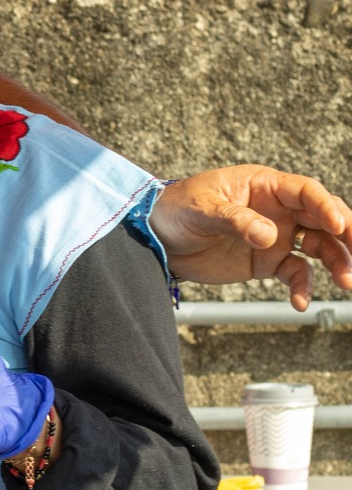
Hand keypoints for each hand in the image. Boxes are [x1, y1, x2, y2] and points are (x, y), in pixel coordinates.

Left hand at [149, 166, 351, 310]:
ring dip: (337, 263)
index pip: (306, 192)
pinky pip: (295, 273)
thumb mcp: (200, 209)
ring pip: (320, 247)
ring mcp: (277, 236)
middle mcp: (279, 210)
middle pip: (325, 219)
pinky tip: (300, 303)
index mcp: (265, 186)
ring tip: (347, 283)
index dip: (326, 206)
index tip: (339, 224)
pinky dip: (302, 287)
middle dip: (348, 235)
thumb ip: (234, 221)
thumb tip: (269, 236)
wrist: (156, 236)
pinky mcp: (267, 262)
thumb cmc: (176, 209)